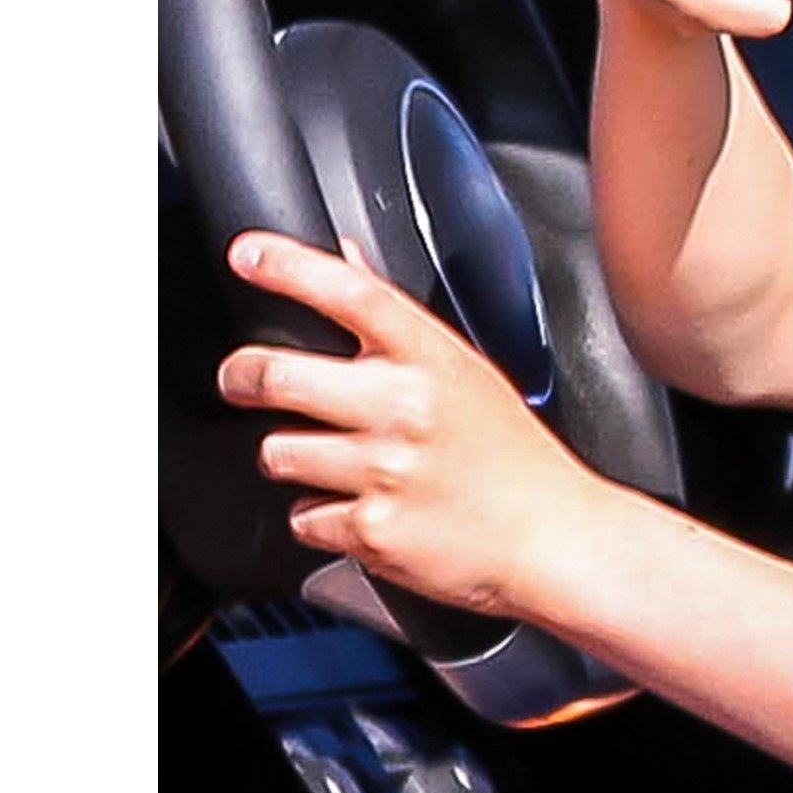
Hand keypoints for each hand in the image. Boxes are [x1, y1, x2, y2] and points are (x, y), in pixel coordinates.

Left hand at [218, 232, 601, 617]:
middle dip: (241, 377)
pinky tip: (365, 509)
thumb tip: (347, 262)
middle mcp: (405, 408)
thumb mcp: (467, 373)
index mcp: (433, 359)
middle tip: (242, 381)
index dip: (289, 268)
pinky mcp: (371, 530)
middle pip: (276, 375)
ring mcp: (386, 471)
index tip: (248, 255)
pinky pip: (304, 517)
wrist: (551, 537)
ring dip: (292, 458)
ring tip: (335, 463)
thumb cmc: (513, 455)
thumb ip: (400, 323)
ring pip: (277, 452)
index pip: (351, 293)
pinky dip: (322, 518)